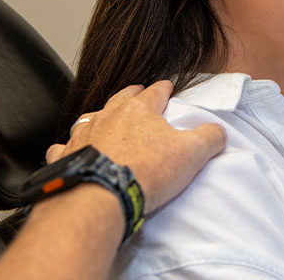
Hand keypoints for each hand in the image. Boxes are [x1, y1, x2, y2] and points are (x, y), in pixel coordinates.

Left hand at [45, 80, 225, 213]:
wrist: (101, 197)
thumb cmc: (146, 172)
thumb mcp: (192, 154)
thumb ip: (209, 138)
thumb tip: (218, 131)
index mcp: (139, 110)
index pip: (155, 92)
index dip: (164, 88)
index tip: (168, 85)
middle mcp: (109, 115)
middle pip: (122, 97)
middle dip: (132, 93)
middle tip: (138, 91)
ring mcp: (84, 134)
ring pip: (91, 117)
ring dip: (100, 117)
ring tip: (105, 118)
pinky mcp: (66, 157)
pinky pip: (65, 147)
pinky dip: (70, 147)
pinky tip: (71, 150)